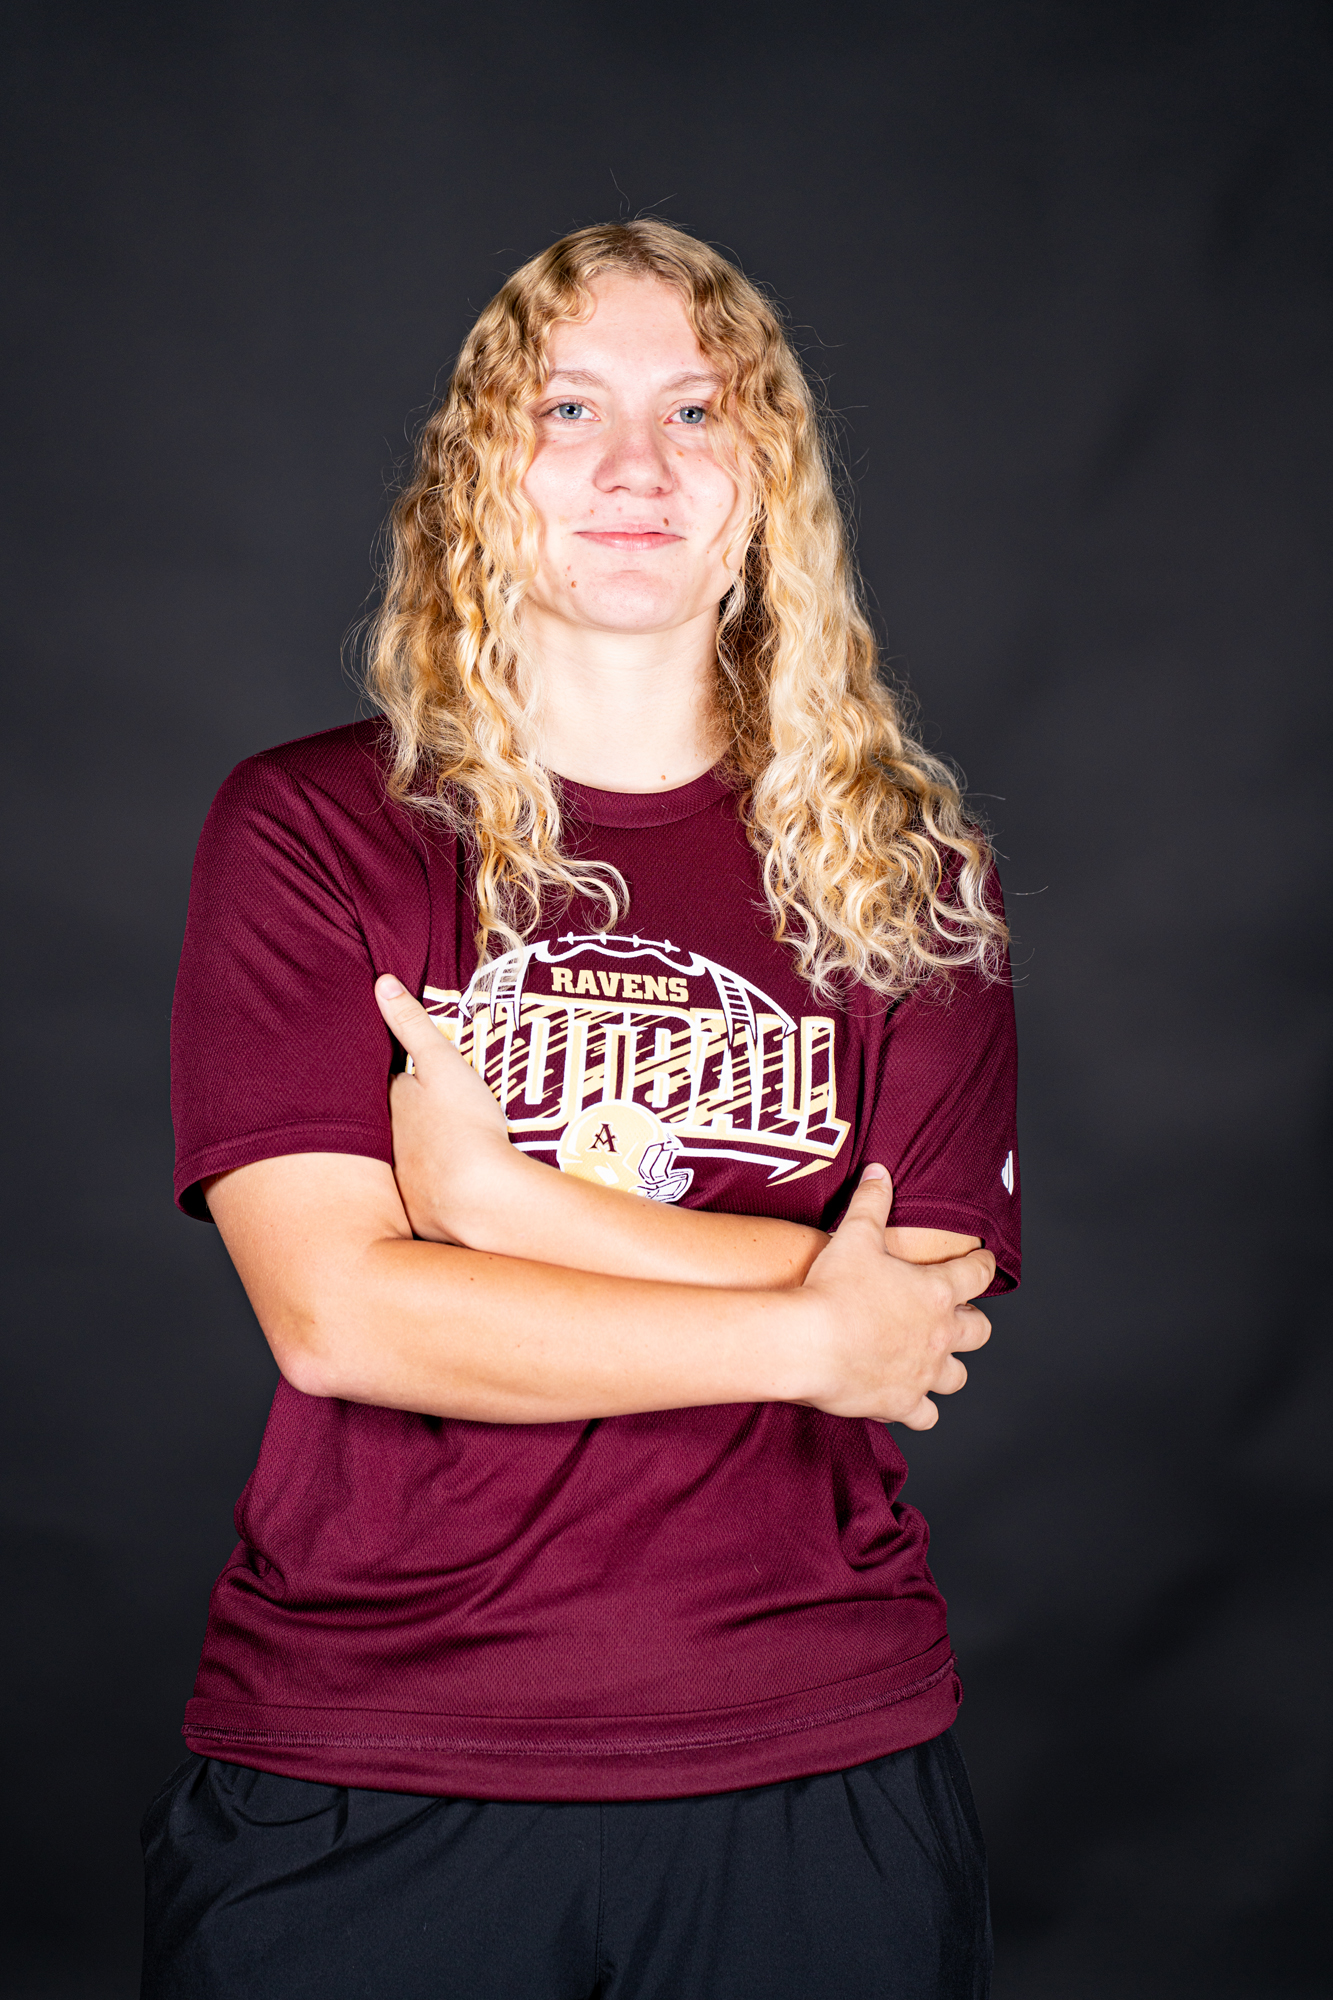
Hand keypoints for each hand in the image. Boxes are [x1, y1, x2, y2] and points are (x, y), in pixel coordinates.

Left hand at [374, 974, 517, 1242]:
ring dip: (416, 1156)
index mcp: (391, 1104)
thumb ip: (413, 1024)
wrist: (478, 1198)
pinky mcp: (418, 1214)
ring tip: (437, 1149)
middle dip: (401, 1119)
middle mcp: (385, 1144)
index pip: (386, 1084)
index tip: (405, 1072)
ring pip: (404, 1160)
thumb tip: (381, 983)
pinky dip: (430, 1191)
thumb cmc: (463, 1126)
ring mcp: (400, 1181)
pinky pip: (422, 1196)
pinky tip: (447, 1190)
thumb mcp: (443, 1064)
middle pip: (388, 1124)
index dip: (395, 1077)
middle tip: (426, 1114)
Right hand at [800, 1165, 994, 1428]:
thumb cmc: (833, 1288)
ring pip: (957, 1378)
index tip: (984, 1262)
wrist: (809, 1343)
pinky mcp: (903, 1404)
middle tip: (955, 1317)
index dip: (982, 1266)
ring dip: (949, 1369)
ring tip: (934, 1362)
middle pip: (979, 1332)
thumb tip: (880, 1171)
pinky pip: (926, 1416)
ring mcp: (924, 1373)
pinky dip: (921, 1410)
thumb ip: (871, 1202)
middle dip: (972, 1324)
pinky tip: (908, 1402)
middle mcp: (940, 1335)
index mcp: (936, 1293)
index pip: (977, 1276)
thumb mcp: (854, 1236)